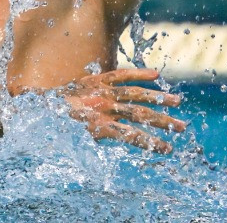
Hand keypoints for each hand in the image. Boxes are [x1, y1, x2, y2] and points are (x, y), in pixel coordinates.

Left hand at [60, 68, 185, 152]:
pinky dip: (138, 73)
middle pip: (140, 115)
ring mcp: (102, 92)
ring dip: (158, 98)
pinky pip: (121, 75)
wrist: (43, 104)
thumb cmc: (62, 128)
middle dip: (163, 122)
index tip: (168, 149)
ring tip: (178, 102)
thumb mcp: (80, 142)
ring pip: (136, 94)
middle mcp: (104, 108)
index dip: (151, 142)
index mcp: (99, 126)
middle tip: (183, 127)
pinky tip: (156, 74)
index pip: (132, 136)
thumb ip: (101, 142)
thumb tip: (118, 152)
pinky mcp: (99, 80)